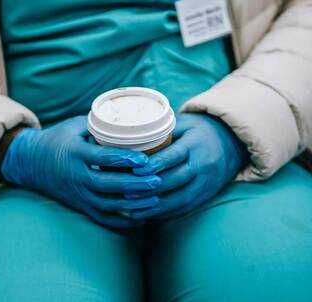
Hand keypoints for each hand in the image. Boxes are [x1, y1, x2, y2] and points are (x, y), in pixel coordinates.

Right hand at [1, 116, 160, 227]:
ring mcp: (78, 194)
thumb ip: (99, 124)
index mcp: (75, 154)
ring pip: (107, 205)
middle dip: (134, 186)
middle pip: (107, 185)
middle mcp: (76, 176)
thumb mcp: (74, 126)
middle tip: (157, 181)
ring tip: (154, 200)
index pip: (102, 158)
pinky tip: (141, 218)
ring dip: (132, 205)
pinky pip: (102, 217)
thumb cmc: (56, 140)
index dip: (125, 160)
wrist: (30, 163)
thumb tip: (129, 119)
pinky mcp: (80, 205)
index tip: (145, 160)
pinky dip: (122, 221)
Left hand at [128, 113, 246, 218]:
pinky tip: (149, 214)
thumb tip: (133, 140)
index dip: (155, 164)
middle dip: (152, 188)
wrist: (231, 144)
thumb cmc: (198, 132)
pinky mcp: (206, 195)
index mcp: (196, 144)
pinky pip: (186, 207)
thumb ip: (163, 132)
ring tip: (135, 209)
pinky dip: (167, 213)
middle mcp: (203, 165)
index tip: (136, 171)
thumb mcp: (184, 124)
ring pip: (182, 198)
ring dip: (157, 206)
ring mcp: (207, 183)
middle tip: (128, 193)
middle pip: (177, 179)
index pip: (175, 156)